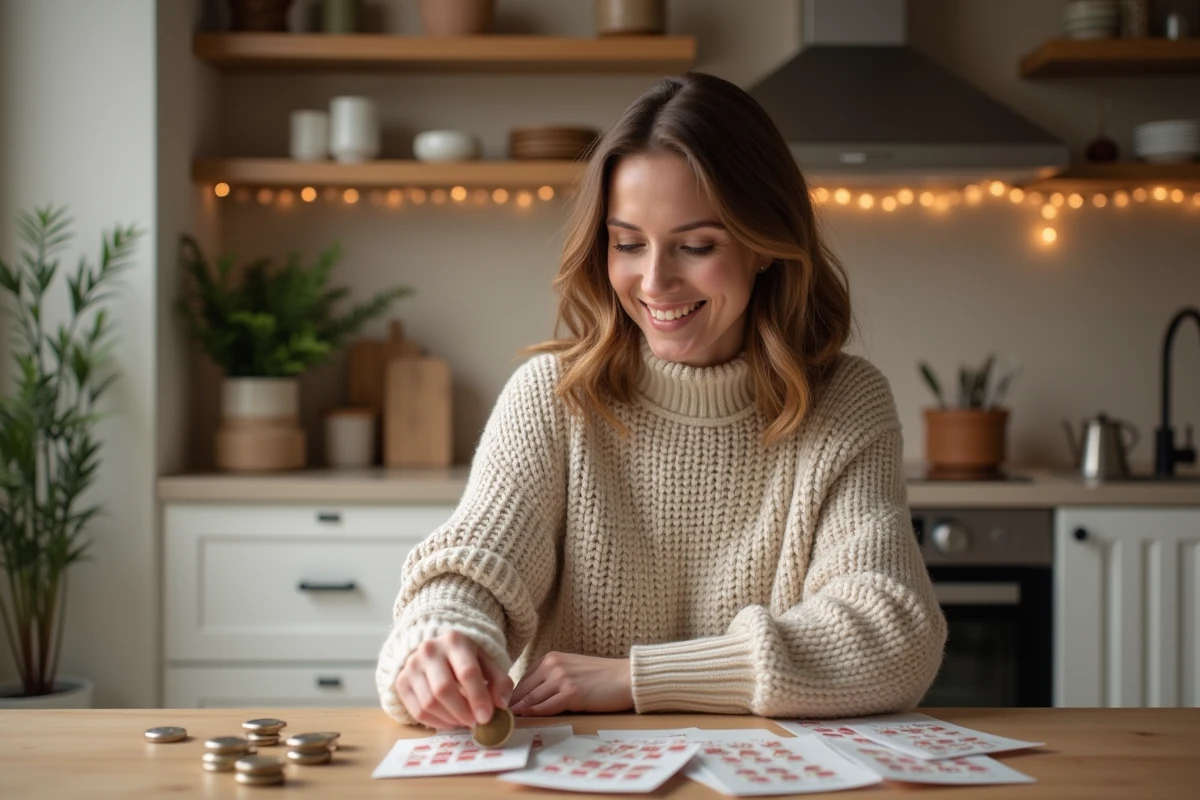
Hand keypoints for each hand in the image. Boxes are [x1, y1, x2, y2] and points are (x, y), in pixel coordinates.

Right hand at [394, 630, 512, 729]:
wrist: (437, 651)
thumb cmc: (467, 659)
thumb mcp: (487, 662)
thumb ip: (500, 682)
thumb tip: (501, 705)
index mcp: (455, 641)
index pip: (467, 672)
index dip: (478, 697)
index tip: (486, 717)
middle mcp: (429, 650)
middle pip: (443, 689)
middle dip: (462, 711)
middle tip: (475, 723)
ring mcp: (412, 666)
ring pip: (429, 702)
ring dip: (450, 719)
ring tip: (464, 721)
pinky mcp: (401, 682)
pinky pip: (417, 711)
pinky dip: (436, 723)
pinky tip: (450, 721)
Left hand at [510, 652, 632, 715]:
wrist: (626, 677)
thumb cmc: (601, 676)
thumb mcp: (571, 670)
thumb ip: (550, 679)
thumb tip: (528, 698)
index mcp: (551, 658)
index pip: (523, 680)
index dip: (512, 697)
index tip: (503, 710)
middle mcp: (553, 665)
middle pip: (522, 690)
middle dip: (510, 706)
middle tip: (500, 720)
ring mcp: (561, 679)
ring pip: (531, 700)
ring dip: (519, 713)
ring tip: (507, 724)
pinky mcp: (571, 694)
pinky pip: (545, 708)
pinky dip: (534, 715)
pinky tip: (526, 721)